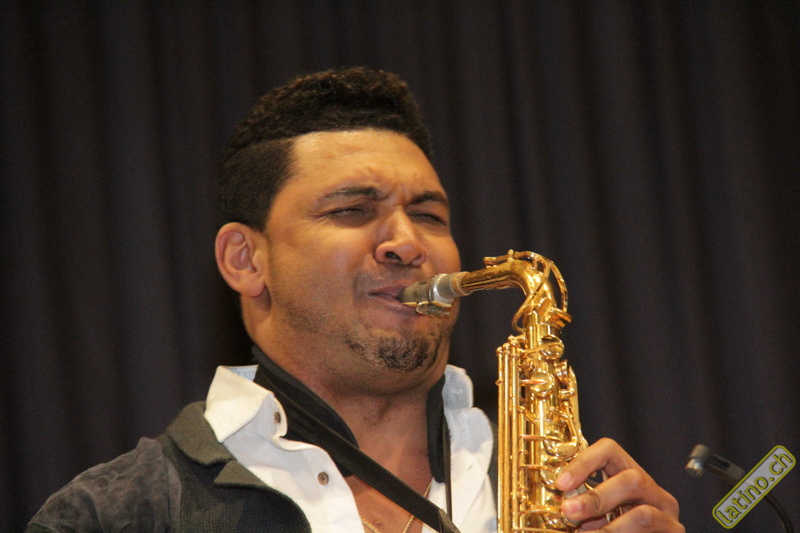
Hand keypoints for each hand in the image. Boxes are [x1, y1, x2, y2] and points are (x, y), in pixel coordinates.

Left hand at [555, 438, 682, 531]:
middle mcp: (650, 488)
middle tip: (569, 512)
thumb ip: (580, 505)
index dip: (584, 462)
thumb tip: (562, 501)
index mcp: (625, 475)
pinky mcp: (674, 532)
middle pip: (630, 478)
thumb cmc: (607, 528)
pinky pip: (649, 529)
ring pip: (642, 511)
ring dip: (609, 528)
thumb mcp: (592, 515)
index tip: (561, 483)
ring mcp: (666, 512)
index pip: (609, 450)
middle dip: (596, 497)